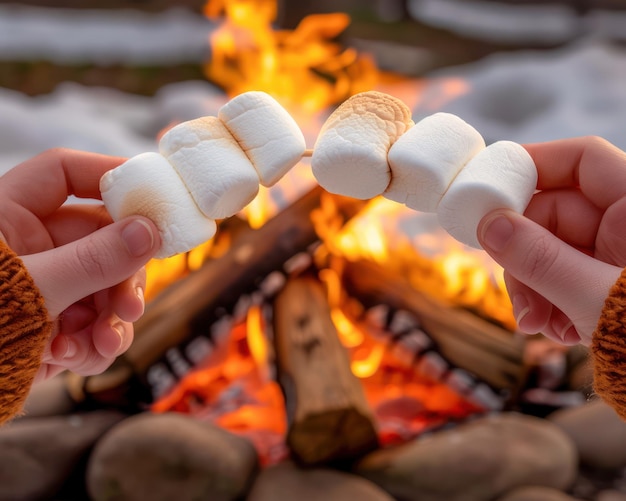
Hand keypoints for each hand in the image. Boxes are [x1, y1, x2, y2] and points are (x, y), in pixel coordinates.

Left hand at [0, 148, 160, 379]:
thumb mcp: (31, 289)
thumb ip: (92, 261)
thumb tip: (149, 232)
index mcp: (10, 217)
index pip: (64, 173)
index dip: (110, 174)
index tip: (154, 193)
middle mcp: (33, 247)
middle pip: (103, 239)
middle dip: (122, 278)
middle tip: (131, 305)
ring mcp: (47, 286)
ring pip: (106, 287)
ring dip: (112, 320)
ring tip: (104, 346)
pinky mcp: (53, 325)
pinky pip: (92, 325)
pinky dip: (93, 345)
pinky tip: (72, 359)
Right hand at [477, 136, 625, 345]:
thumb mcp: (595, 297)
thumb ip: (540, 260)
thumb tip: (489, 225)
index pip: (582, 160)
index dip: (534, 163)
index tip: (488, 183)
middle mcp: (623, 226)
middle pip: (550, 215)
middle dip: (523, 256)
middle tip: (514, 290)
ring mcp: (612, 255)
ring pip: (547, 251)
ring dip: (531, 288)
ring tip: (536, 324)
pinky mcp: (601, 283)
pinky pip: (559, 279)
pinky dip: (548, 304)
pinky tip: (558, 331)